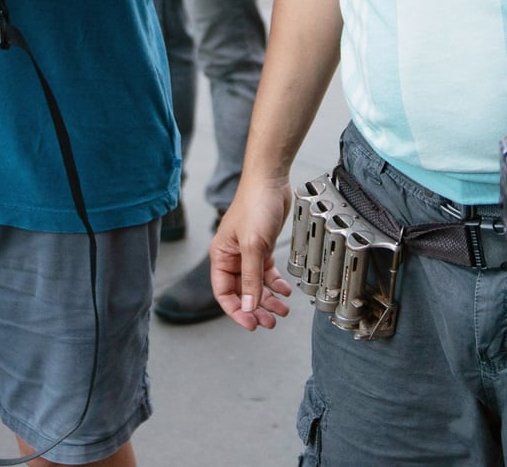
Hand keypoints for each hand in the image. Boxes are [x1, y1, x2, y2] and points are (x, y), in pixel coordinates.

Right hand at [211, 180, 294, 330]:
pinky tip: (285, 290)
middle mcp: (232, 256)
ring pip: (256, 284)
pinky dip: (275, 283)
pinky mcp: (263, 247)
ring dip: (268, 298)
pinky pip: (266, 272)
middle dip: (255, 308)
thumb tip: (248, 306)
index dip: (236, 310)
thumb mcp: (253, 245)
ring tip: (282, 310)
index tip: (251, 324)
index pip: (224, 293)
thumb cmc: (255, 205)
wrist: (270, 181)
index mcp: (221, 256)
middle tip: (270, 322)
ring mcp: (248, 252)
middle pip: (241, 291)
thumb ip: (250, 278)